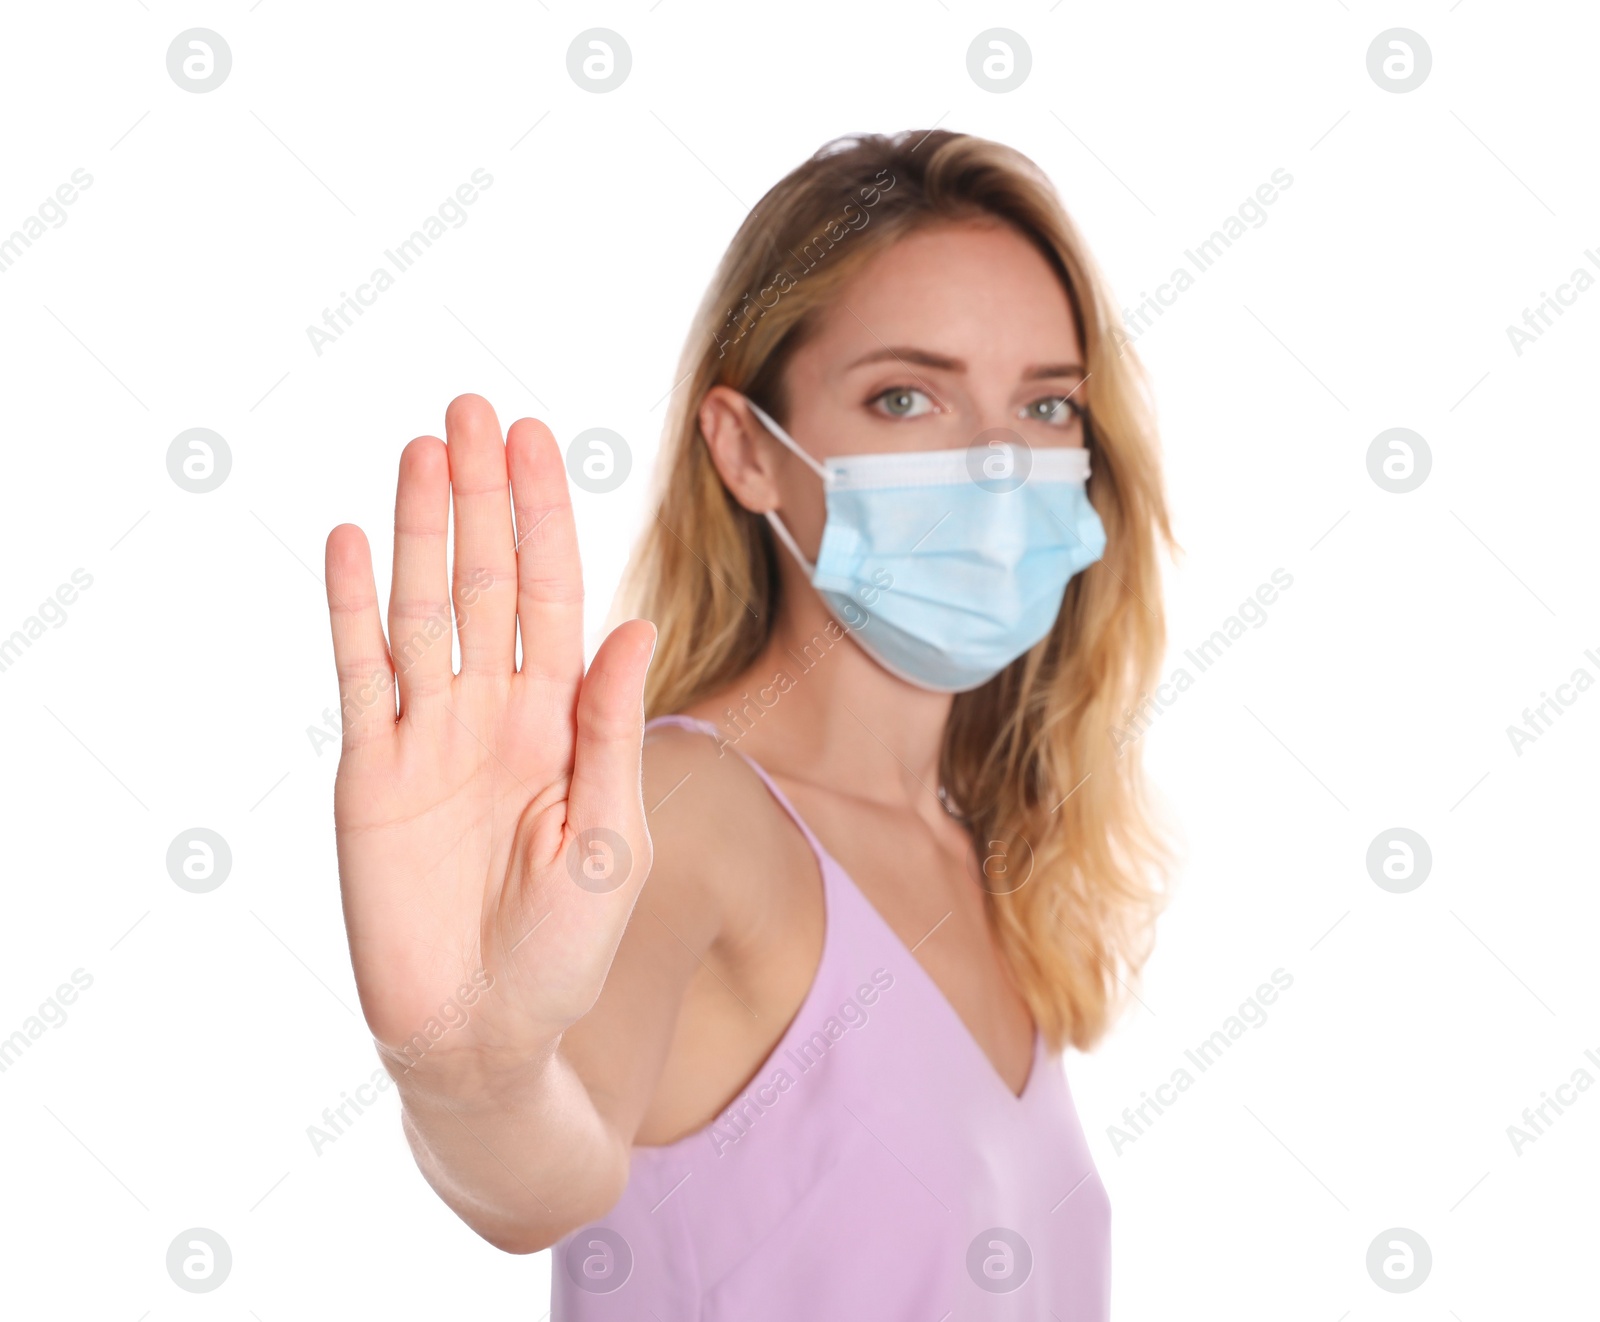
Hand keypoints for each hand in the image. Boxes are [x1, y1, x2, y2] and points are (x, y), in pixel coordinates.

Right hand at [323, 394, 655, 1086]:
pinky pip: (359, 675)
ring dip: (419, 528)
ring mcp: (427, 736)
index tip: (539, 439)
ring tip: (423, 448)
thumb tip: (636, 628)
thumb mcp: (610, 837)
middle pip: (483, 580)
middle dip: (483, 496)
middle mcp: (492, 711)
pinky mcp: (370, 772)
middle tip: (475, 408)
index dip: (544, 518)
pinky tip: (350, 541)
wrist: (482, 1032)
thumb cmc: (564, 949)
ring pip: (421, 608)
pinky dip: (351, 609)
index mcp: (560, 720)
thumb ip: (613, 731)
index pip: (551, 594)